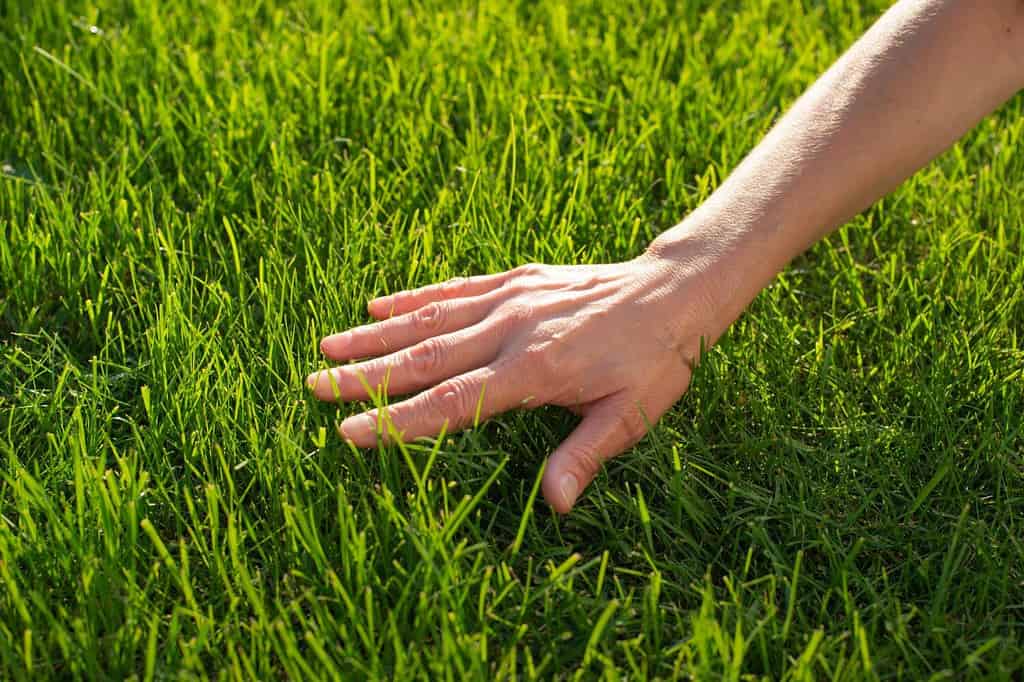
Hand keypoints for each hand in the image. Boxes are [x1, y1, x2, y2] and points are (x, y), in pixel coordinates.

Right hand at [307, 243, 726, 512]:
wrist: (674, 291)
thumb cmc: (655, 361)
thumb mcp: (631, 416)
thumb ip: (585, 456)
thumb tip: (553, 506)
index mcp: (534, 371)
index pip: (451, 402)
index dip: (397, 421)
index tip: (349, 433)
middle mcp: (511, 330)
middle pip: (425, 358)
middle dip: (365, 376)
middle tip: (313, 387)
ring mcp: (510, 299)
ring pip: (429, 319)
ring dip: (375, 334)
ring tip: (325, 345)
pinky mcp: (515, 279)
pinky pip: (455, 288)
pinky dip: (413, 297)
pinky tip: (378, 304)